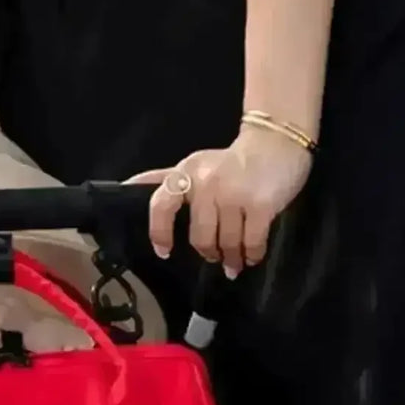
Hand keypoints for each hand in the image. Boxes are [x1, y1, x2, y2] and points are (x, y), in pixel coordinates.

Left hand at [127, 124, 313, 278]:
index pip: (162, 204)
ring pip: (226, 243)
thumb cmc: (232, 161)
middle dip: (209, 253)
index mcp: (187, 174)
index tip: (164, 252)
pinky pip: (251, 243)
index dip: (160, 232)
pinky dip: (251, 255)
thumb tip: (127, 187)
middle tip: (216, 257)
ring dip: (231, 258)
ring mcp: (234, 194)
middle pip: (200, 237)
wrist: (277, 142)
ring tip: (235, 262)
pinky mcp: (261, 204)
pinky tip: (252, 257)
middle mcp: (207, 183)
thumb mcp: (194, 166)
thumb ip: (164, 179)